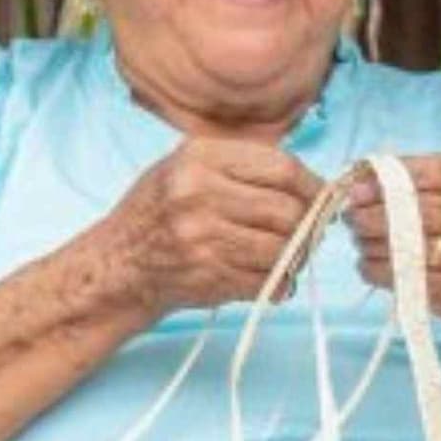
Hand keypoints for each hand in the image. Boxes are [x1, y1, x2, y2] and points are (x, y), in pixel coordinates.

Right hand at [105, 138, 326, 314]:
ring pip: (283, 248)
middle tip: (309, 232)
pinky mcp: (207, 275)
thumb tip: (312, 183)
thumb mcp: (187, 167)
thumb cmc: (161, 211)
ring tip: (289, 255)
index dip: (311, 185)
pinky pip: (267, 280)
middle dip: (308, 225)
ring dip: (296, 257)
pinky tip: (269, 277)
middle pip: (288, 210)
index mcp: (199, 157)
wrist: (118, 264)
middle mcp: (198, 193)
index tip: (321, 197)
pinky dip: (278, 282)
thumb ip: (242, 165)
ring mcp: (202, 237)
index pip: (281, 167)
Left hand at [348, 155, 440, 339]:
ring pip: (410, 245)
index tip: (357, 187)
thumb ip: (418, 178)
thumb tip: (361, 178)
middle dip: (374, 213)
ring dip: (372, 243)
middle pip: (419, 210)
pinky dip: (379, 270)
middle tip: (350, 216)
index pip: (434, 170)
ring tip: (357, 239)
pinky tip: (366, 264)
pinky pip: (410, 275)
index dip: (390, 178)